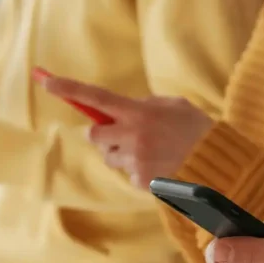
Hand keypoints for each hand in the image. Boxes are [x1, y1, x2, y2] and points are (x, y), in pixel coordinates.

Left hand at [40, 76, 213, 188]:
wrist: (218, 163)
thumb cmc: (198, 129)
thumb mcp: (174, 105)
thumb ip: (147, 104)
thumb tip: (127, 109)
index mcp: (138, 112)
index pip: (95, 97)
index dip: (68, 88)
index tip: (45, 81)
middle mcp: (131, 135)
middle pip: (94, 136)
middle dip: (104, 136)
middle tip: (125, 135)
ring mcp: (134, 160)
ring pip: (111, 158)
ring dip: (123, 155)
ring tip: (153, 153)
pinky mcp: (141, 181)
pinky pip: (128, 175)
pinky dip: (140, 172)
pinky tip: (161, 167)